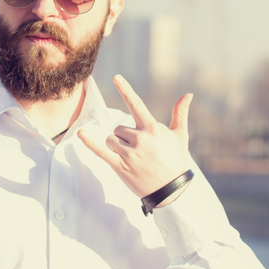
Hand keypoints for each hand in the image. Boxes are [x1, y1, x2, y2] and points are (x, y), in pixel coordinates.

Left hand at [79, 75, 192, 200]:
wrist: (172, 191)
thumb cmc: (176, 161)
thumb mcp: (180, 136)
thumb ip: (180, 114)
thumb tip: (188, 94)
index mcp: (152, 129)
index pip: (136, 105)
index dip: (126, 90)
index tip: (116, 77)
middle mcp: (140, 139)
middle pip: (118, 128)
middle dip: (124, 137)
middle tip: (138, 151)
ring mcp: (130, 153)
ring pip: (111, 139)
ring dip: (116, 146)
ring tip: (132, 158)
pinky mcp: (121, 166)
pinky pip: (101, 151)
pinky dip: (90, 143)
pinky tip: (80, 133)